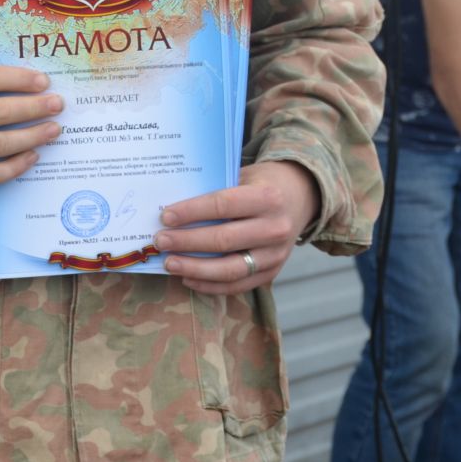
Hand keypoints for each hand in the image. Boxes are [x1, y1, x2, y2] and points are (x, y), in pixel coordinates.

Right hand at [0, 65, 61, 194]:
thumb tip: (26, 85)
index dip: (19, 78)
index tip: (43, 81)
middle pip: (0, 112)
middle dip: (35, 107)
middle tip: (57, 105)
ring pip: (1, 144)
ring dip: (33, 136)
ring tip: (53, 129)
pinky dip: (18, 164)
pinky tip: (33, 155)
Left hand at [154, 161, 320, 293]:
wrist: (299, 197)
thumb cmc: (260, 183)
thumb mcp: (243, 175)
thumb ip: (215, 190)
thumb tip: (172, 210)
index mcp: (267, 197)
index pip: (223, 205)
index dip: (192, 212)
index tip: (165, 217)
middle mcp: (275, 228)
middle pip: (224, 240)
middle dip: (187, 242)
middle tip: (161, 241)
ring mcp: (276, 254)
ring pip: (231, 269)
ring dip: (196, 269)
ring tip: (170, 263)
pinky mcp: (273, 272)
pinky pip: (239, 285)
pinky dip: (211, 285)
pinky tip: (188, 278)